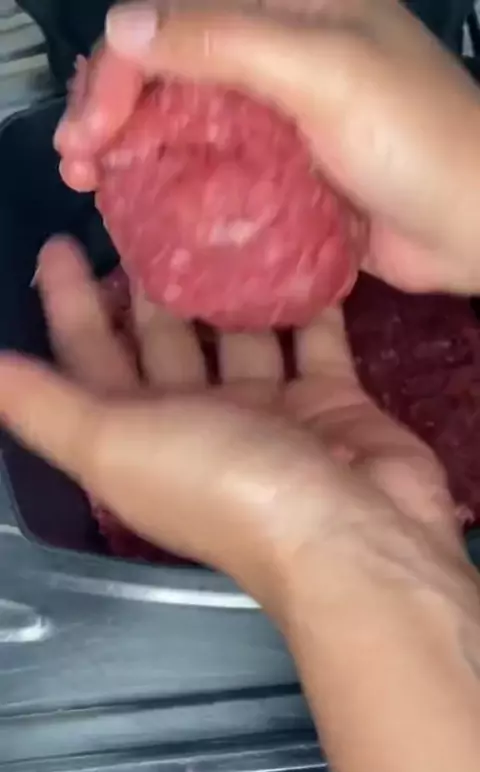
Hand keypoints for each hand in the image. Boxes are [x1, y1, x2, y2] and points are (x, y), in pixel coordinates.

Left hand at [0, 237, 467, 619]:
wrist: (347, 534)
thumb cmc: (222, 485)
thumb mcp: (111, 444)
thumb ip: (44, 405)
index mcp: (139, 434)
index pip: (90, 356)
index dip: (68, 304)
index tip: (59, 244)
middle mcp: (198, 422)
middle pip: (163, 340)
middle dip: (150, 282)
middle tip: (151, 211)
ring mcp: (268, 411)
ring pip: (239, 332)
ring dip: (229, 286)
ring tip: (227, 216)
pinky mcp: (329, 400)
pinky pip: (313, 337)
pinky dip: (308, 301)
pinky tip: (304, 250)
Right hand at [55, 0, 479, 293]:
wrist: (477, 225)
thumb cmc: (413, 139)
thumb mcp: (324, 71)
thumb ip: (225, 42)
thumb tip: (122, 25)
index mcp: (288, 7)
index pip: (177, 20)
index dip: (120, 69)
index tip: (90, 131)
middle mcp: (278, 53)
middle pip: (173, 68)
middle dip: (114, 108)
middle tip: (76, 161)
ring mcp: (281, 118)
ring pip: (189, 120)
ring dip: (136, 148)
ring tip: (94, 184)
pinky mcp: (286, 175)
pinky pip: (217, 171)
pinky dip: (177, 185)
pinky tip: (147, 207)